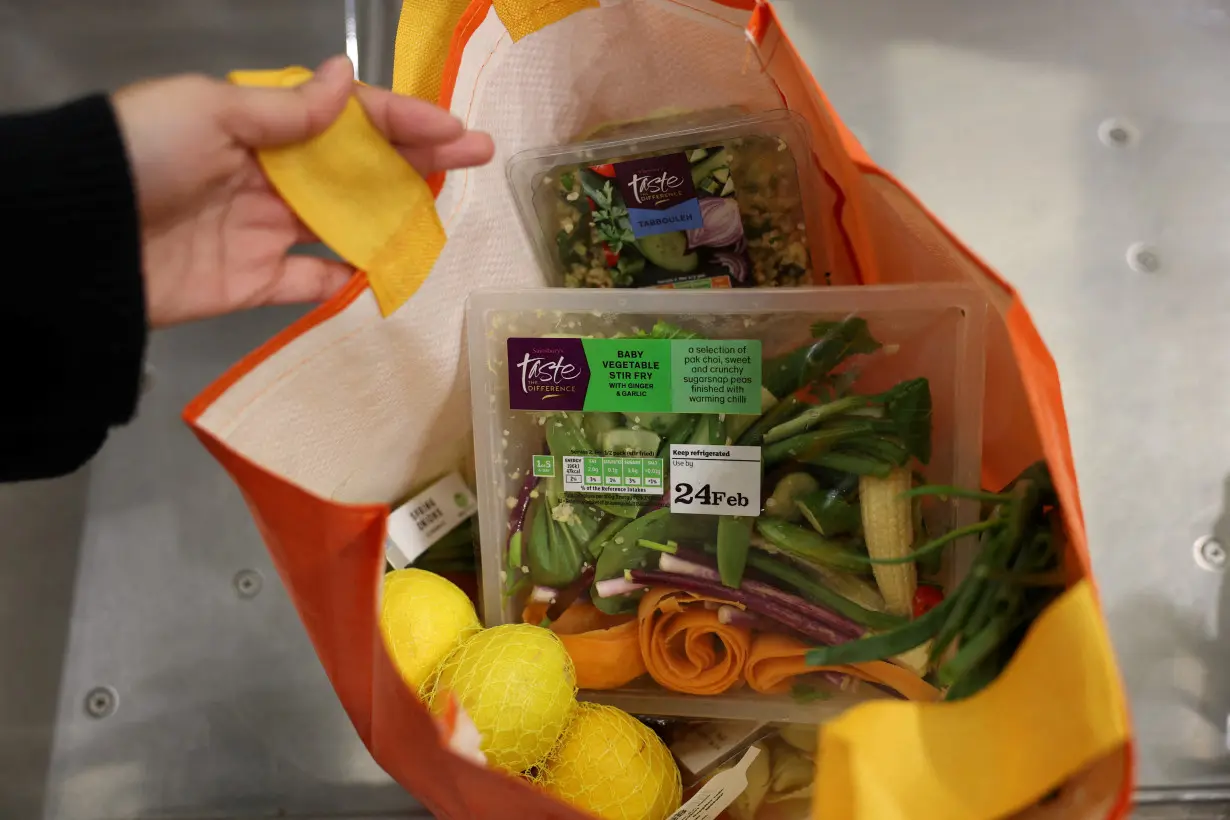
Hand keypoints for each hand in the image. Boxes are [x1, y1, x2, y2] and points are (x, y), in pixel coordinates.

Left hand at [112, 55, 493, 326]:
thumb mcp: (211, 111)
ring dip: (398, 218)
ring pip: (347, 224)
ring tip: (451, 218)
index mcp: (259, 126)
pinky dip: (353, 282)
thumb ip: (286, 110)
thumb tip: (347, 77)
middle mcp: (270, 175)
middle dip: (419, 163)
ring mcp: (266, 231)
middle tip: (478, 162)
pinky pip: (315, 282)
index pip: (347, 120)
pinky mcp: (256, 283)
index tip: (457, 132)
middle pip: (358, 169)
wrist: (80, 239)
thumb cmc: (145, 155)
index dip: (404, 122)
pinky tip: (395, 275)